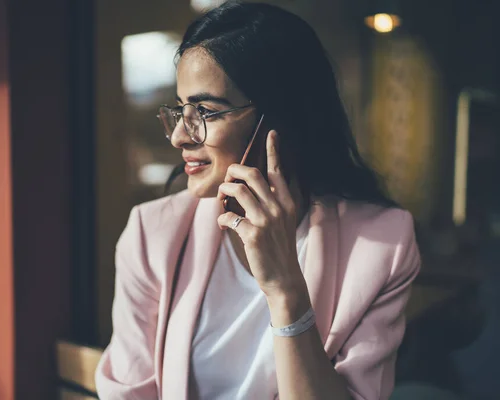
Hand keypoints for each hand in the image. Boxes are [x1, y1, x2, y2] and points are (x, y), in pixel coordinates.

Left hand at [217, 130, 307, 304]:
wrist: (284, 278)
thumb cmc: (279, 248)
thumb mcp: (283, 221)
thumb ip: (272, 202)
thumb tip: (250, 186)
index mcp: (287, 202)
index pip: (279, 171)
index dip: (274, 150)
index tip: (271, 132)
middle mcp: (278, 208)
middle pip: (253, 175)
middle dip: (234, 170)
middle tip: (227, 175)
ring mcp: (266, 221)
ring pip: (238, 191)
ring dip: (224, 191)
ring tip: (222, 197)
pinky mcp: (253, 235)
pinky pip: (229, 216)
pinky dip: (222, 217)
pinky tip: (223, 223)